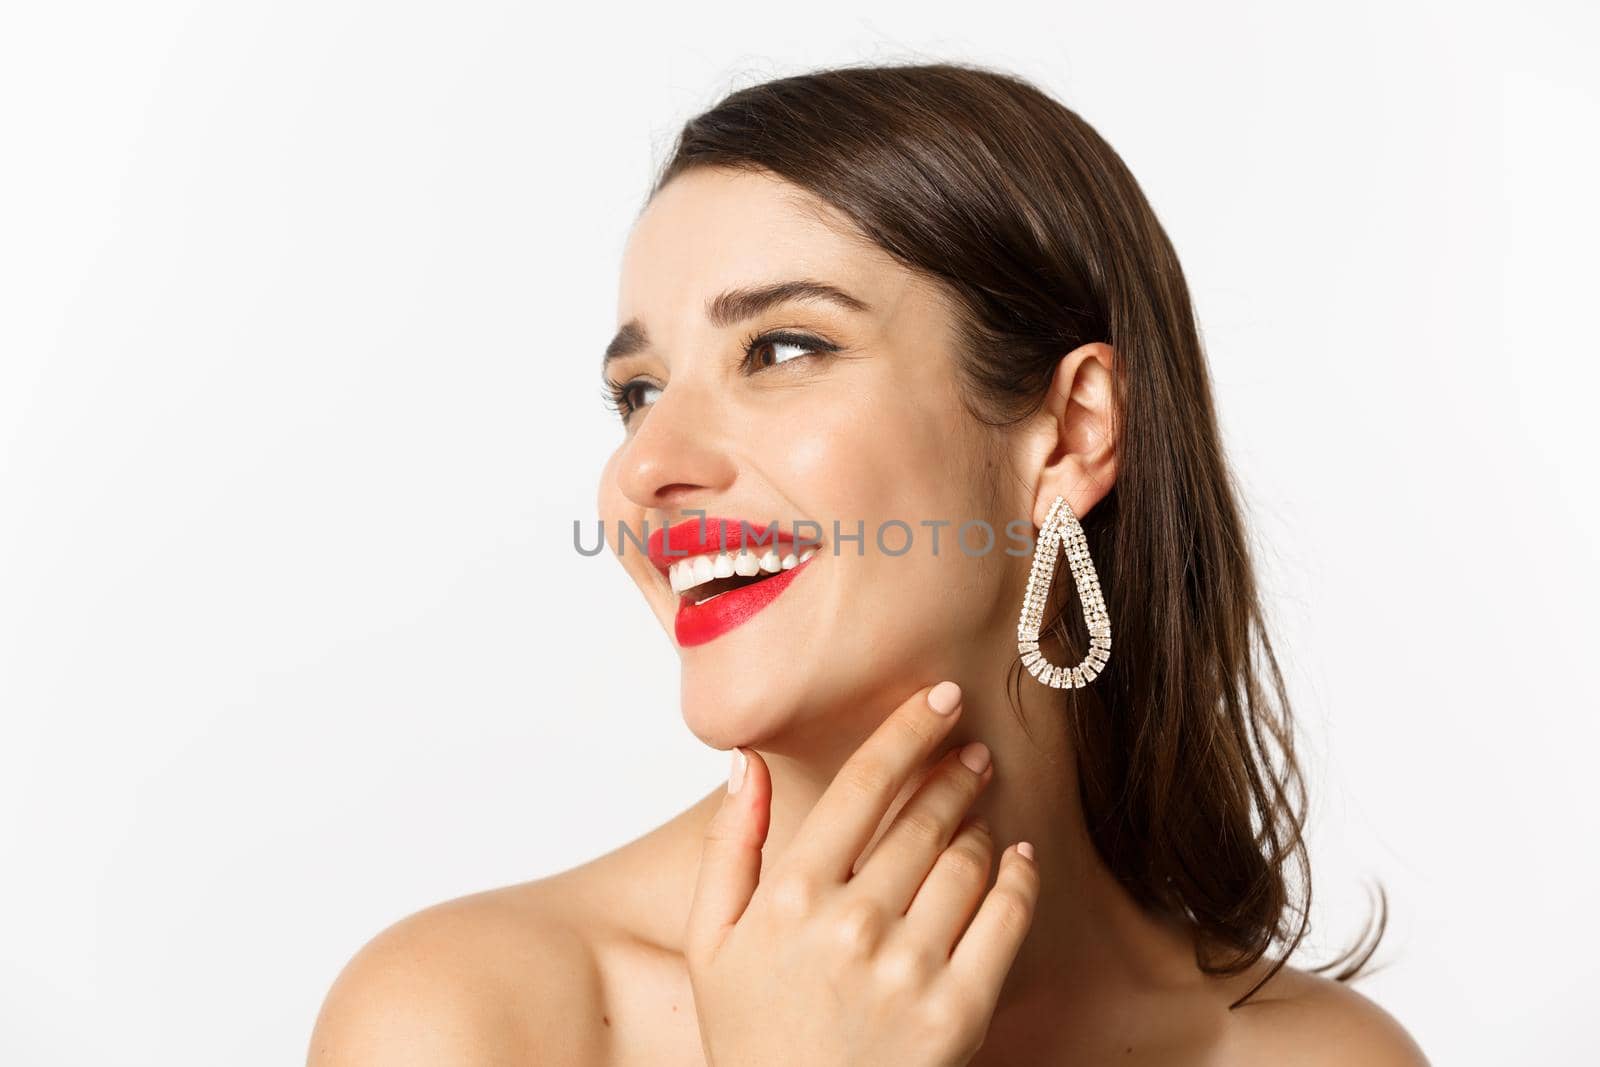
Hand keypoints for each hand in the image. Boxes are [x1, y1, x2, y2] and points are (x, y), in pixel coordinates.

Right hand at [684, 682, 1040, 1066]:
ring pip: (968, 861)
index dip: (908, 730)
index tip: (939, 698)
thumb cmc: (754, 1035)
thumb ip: (729, 847)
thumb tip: (748, 764)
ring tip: (977, 817)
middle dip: (955, 772)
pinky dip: (1018, 877)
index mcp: (790, 896)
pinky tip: (1016, 857)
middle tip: (972, 754)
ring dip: (980, 826)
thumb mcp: (711, 944)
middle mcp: (853, 923)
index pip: (863, 784)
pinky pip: (1006, 918)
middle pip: (925, 816)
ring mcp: (910, 968)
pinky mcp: (959, 1011)